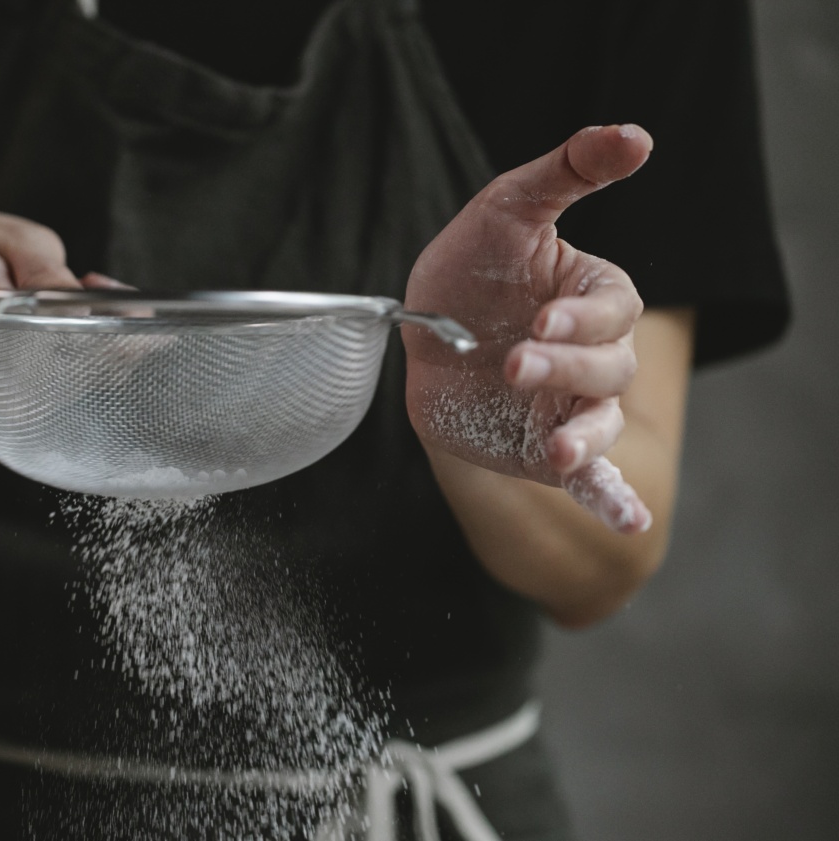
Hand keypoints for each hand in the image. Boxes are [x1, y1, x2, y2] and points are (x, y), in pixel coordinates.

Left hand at [403, 126, 652, 533]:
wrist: (417, 333)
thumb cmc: (468, 269)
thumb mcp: (507, 209)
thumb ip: (566, 172)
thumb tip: (636, 135)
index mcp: (593, 298)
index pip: (612, 310)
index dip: (581, 318)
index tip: (538, 321)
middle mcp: (591, 356)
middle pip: (607, 369)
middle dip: (563, 369)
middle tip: (515, 364)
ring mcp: (570, 407)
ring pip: (598, 424)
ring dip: (582, 437)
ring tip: (556, 451)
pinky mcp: (542, 449)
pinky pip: (591, 480)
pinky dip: (611, 501)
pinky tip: (627, 525)